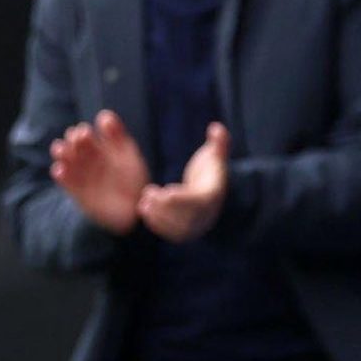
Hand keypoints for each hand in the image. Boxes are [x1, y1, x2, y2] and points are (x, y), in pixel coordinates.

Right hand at [50, 109, 149, 234]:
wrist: (134, 206)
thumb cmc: (133, 177)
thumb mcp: (127, 154)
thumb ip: (116, 136)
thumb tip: (103, 115)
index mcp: (100, 148)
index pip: (84, 135)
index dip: (81, 133)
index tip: (83, 132)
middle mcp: (87, 159)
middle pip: (73, 147)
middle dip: (72, 142)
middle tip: (75, 140)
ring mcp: (81, 174)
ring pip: (66, 161)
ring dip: (61, 155)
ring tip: (61, 151)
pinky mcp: (76, 191)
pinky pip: (65, 181)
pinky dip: (61, 175)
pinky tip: (60, 170)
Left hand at [138, 122, 229, 242]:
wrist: (212, 194)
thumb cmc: (211, 170)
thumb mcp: (215, 154)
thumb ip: (218, 142)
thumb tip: (216, 127)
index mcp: (213, 196)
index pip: (198, 201)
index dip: (182, 198)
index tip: (166, 190)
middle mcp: (207, 215)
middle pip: (186, 217)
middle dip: (165, 209)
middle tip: (147, 196)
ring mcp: (196, 226)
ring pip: (176, 228)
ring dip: (158, 217)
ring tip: (143, 203)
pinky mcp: (185, 233)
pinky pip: (171, 233)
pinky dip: (157, 224)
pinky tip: (144, 211)